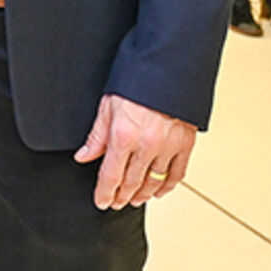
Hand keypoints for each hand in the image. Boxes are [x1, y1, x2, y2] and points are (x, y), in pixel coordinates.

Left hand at [73, 94, 196, 209]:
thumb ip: (97, 136)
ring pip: (154, 182)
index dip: (105, 192)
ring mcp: (168, 147)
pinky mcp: (185, 144)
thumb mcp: (107, 105)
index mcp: (123, 136)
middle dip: (121, 196)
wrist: (166, 68)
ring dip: (142, 195)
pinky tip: (159, 191)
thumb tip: (84, 156)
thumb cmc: (136, 82)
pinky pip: (177, 174)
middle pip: (131, 182)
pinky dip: (167, 186)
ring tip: (134, 200)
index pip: (111, 175)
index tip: (101, 201)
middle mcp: (146, 145)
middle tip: (115, 202)